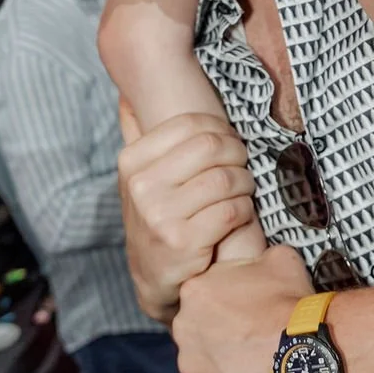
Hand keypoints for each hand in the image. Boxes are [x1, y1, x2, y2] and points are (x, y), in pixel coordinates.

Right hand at [117, 107, 257, 322]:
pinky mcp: (183, 243)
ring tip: (244, 189)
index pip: (191, 123)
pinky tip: (239, 213)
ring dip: (246, 183)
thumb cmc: (159, 215)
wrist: (155, 278)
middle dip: (238, 153)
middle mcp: (141, 186)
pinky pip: (232, 210)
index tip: (229, 141)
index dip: (221, 128)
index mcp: (132, 161)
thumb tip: (127, 94)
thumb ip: (137, 134)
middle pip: (212, 147)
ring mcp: (160, 216)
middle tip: (243, 164)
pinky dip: (244, 209)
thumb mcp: (140, 176)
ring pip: (226, 179)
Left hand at [173, 247, 312, 372]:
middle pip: (196, 334)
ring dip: (220, 370)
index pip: (201, 300)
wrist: (304, 352)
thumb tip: (258, 261)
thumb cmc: (292, 304)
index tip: (245, 318)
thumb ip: (256, 260)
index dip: (225, 310)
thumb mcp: (279, 259)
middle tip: (249, 345)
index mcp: (195, 290)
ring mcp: (188, 367)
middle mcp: (182, 327)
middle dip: (218, 340)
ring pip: (200, 368)